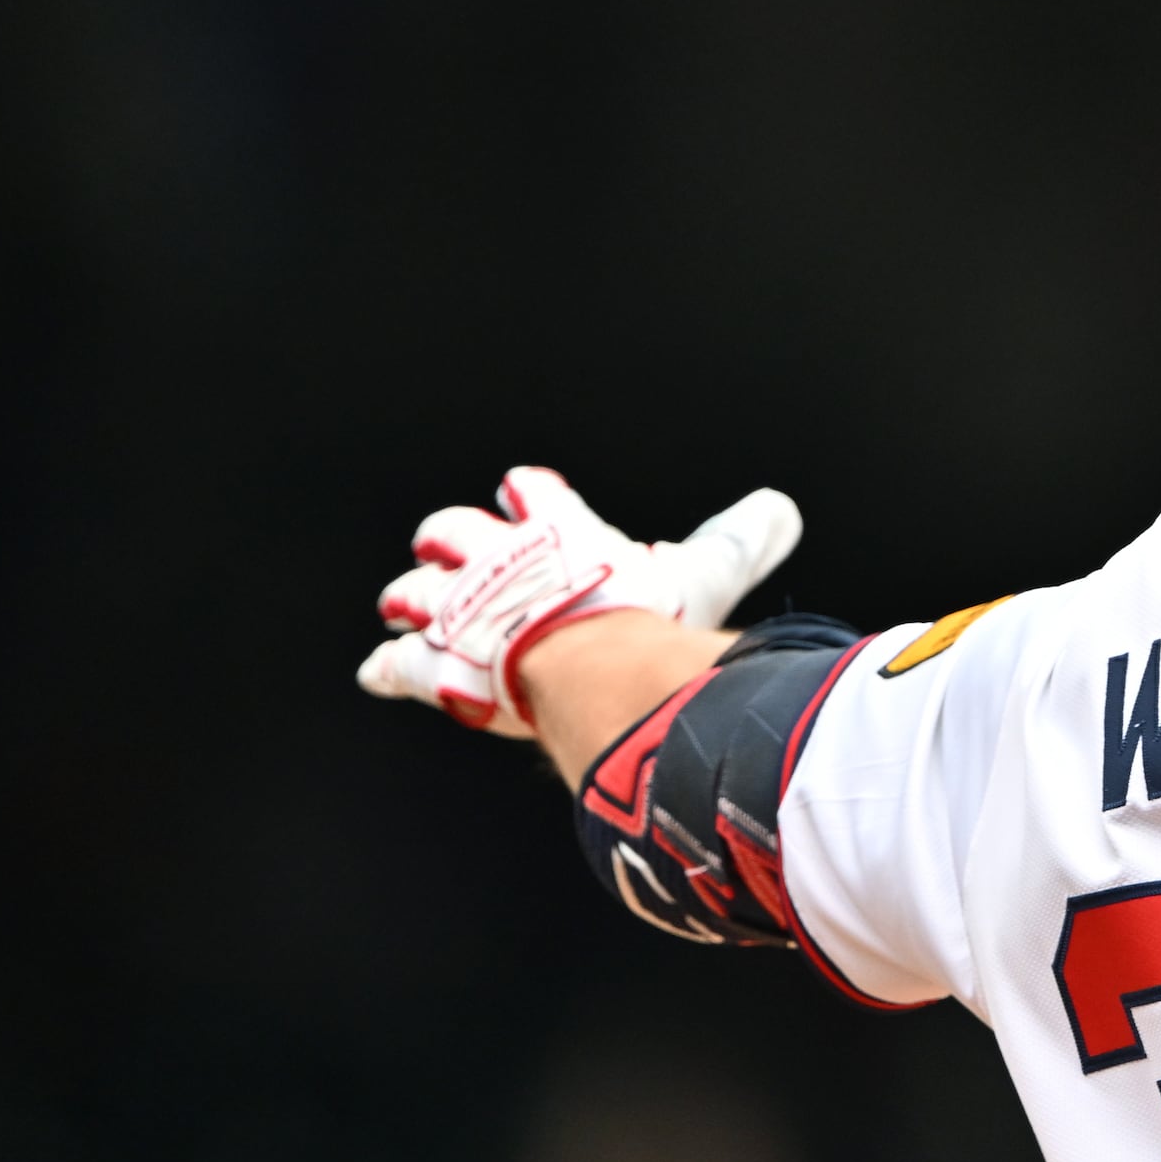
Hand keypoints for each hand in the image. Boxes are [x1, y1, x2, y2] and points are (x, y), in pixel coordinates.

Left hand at [356, 467, 800, 736]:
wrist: (589, 664)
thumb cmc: (646, 614)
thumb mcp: (704, 570)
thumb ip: (740, 540)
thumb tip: (782, 509)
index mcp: (557, 532)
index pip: (535, 495)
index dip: (531, 495)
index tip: (523, 489)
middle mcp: (497, 562)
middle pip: (454, 533)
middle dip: (450, 541)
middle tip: (448, 546)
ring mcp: (459, 614)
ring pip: (416, 594)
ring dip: (414, 600)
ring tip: (404, 603)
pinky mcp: (435, 668)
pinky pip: (399, 666)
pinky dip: (389, 670)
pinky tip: (378, 672)